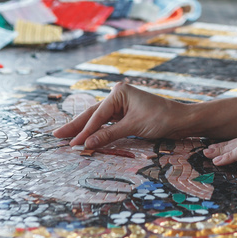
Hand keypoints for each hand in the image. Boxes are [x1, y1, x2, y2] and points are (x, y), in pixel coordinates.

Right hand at [51, 82, 188, 148]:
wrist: (180, 120)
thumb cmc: (160, 118)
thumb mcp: (133, 127)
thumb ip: (108, 135)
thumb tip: (86, 145)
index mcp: (119, 92)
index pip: (98, 115)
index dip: (85, 131)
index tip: (72, 144)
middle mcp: (118, 96)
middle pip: (93, 114)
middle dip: (75, 126)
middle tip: (56, 136)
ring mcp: (121, 105)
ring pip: (97, 119)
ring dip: (83, 129)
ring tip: (65, 136)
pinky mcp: (125, 114)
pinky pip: (106, 124)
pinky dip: (96, 132)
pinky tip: (84, 137)